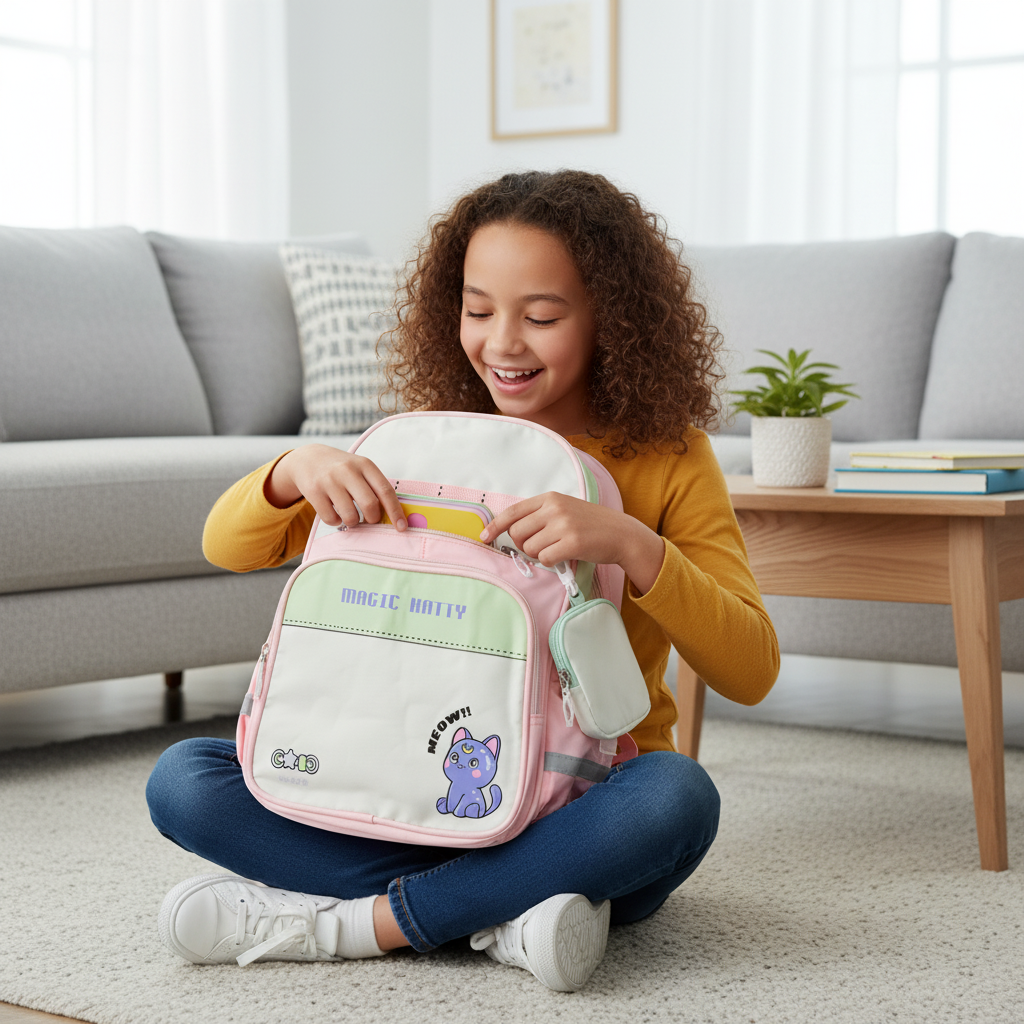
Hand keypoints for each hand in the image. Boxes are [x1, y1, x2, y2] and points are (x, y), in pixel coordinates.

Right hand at [266, 445, 406, 530]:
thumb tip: (392, 517)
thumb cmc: (342, 469)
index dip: (395, 512)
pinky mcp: (314, 491)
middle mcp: (347, 470)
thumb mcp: (360, 469)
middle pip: (369, 505)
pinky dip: (336, 522)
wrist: (308, 458)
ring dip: (353, 522)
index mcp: (365, 465)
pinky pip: (331, 519)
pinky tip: (334, 513)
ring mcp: (329, 481)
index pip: (385, 490)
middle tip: (369, 519)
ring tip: (350, 515)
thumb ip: (375, 488)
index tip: (402, 528)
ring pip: (350, 516)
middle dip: (373, 519)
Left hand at [480, 492, 664, 594]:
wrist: (620, 533)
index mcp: (550, 498)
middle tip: (539, 546)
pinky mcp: (572, 542)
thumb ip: (540, 515)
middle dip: (523, 544)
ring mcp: (564, 525)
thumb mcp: (564, 509)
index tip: (484, 536)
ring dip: (539, 554)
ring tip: (556, 549)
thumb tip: (510, 529)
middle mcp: (554, 508)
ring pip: (530, 547)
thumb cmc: (590, 524)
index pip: (513, 511)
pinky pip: (545, 558)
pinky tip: (563, 555)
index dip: (495, 526)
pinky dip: (550, 561)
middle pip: (518, 532)